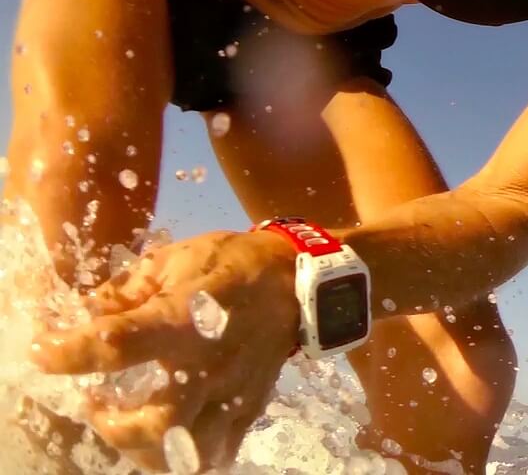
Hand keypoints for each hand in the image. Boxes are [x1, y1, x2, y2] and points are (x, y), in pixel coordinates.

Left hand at [29, 229, 298, 471]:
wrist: (297, 280)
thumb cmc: (231, 262)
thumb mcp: (177, 258)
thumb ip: (127, 291)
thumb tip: (86, 316)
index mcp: (190, 315)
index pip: (120, 342)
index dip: (70, 351)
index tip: (43, 351)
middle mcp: (212, 362)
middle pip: (157, 423)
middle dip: (112, 424)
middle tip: (95, 402)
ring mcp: (234, 393)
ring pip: (185, 452)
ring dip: (142, 448)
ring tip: (125, 423)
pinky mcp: (249, 410)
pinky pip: (214, 455)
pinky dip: (182, 456)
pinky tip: (165, 437)